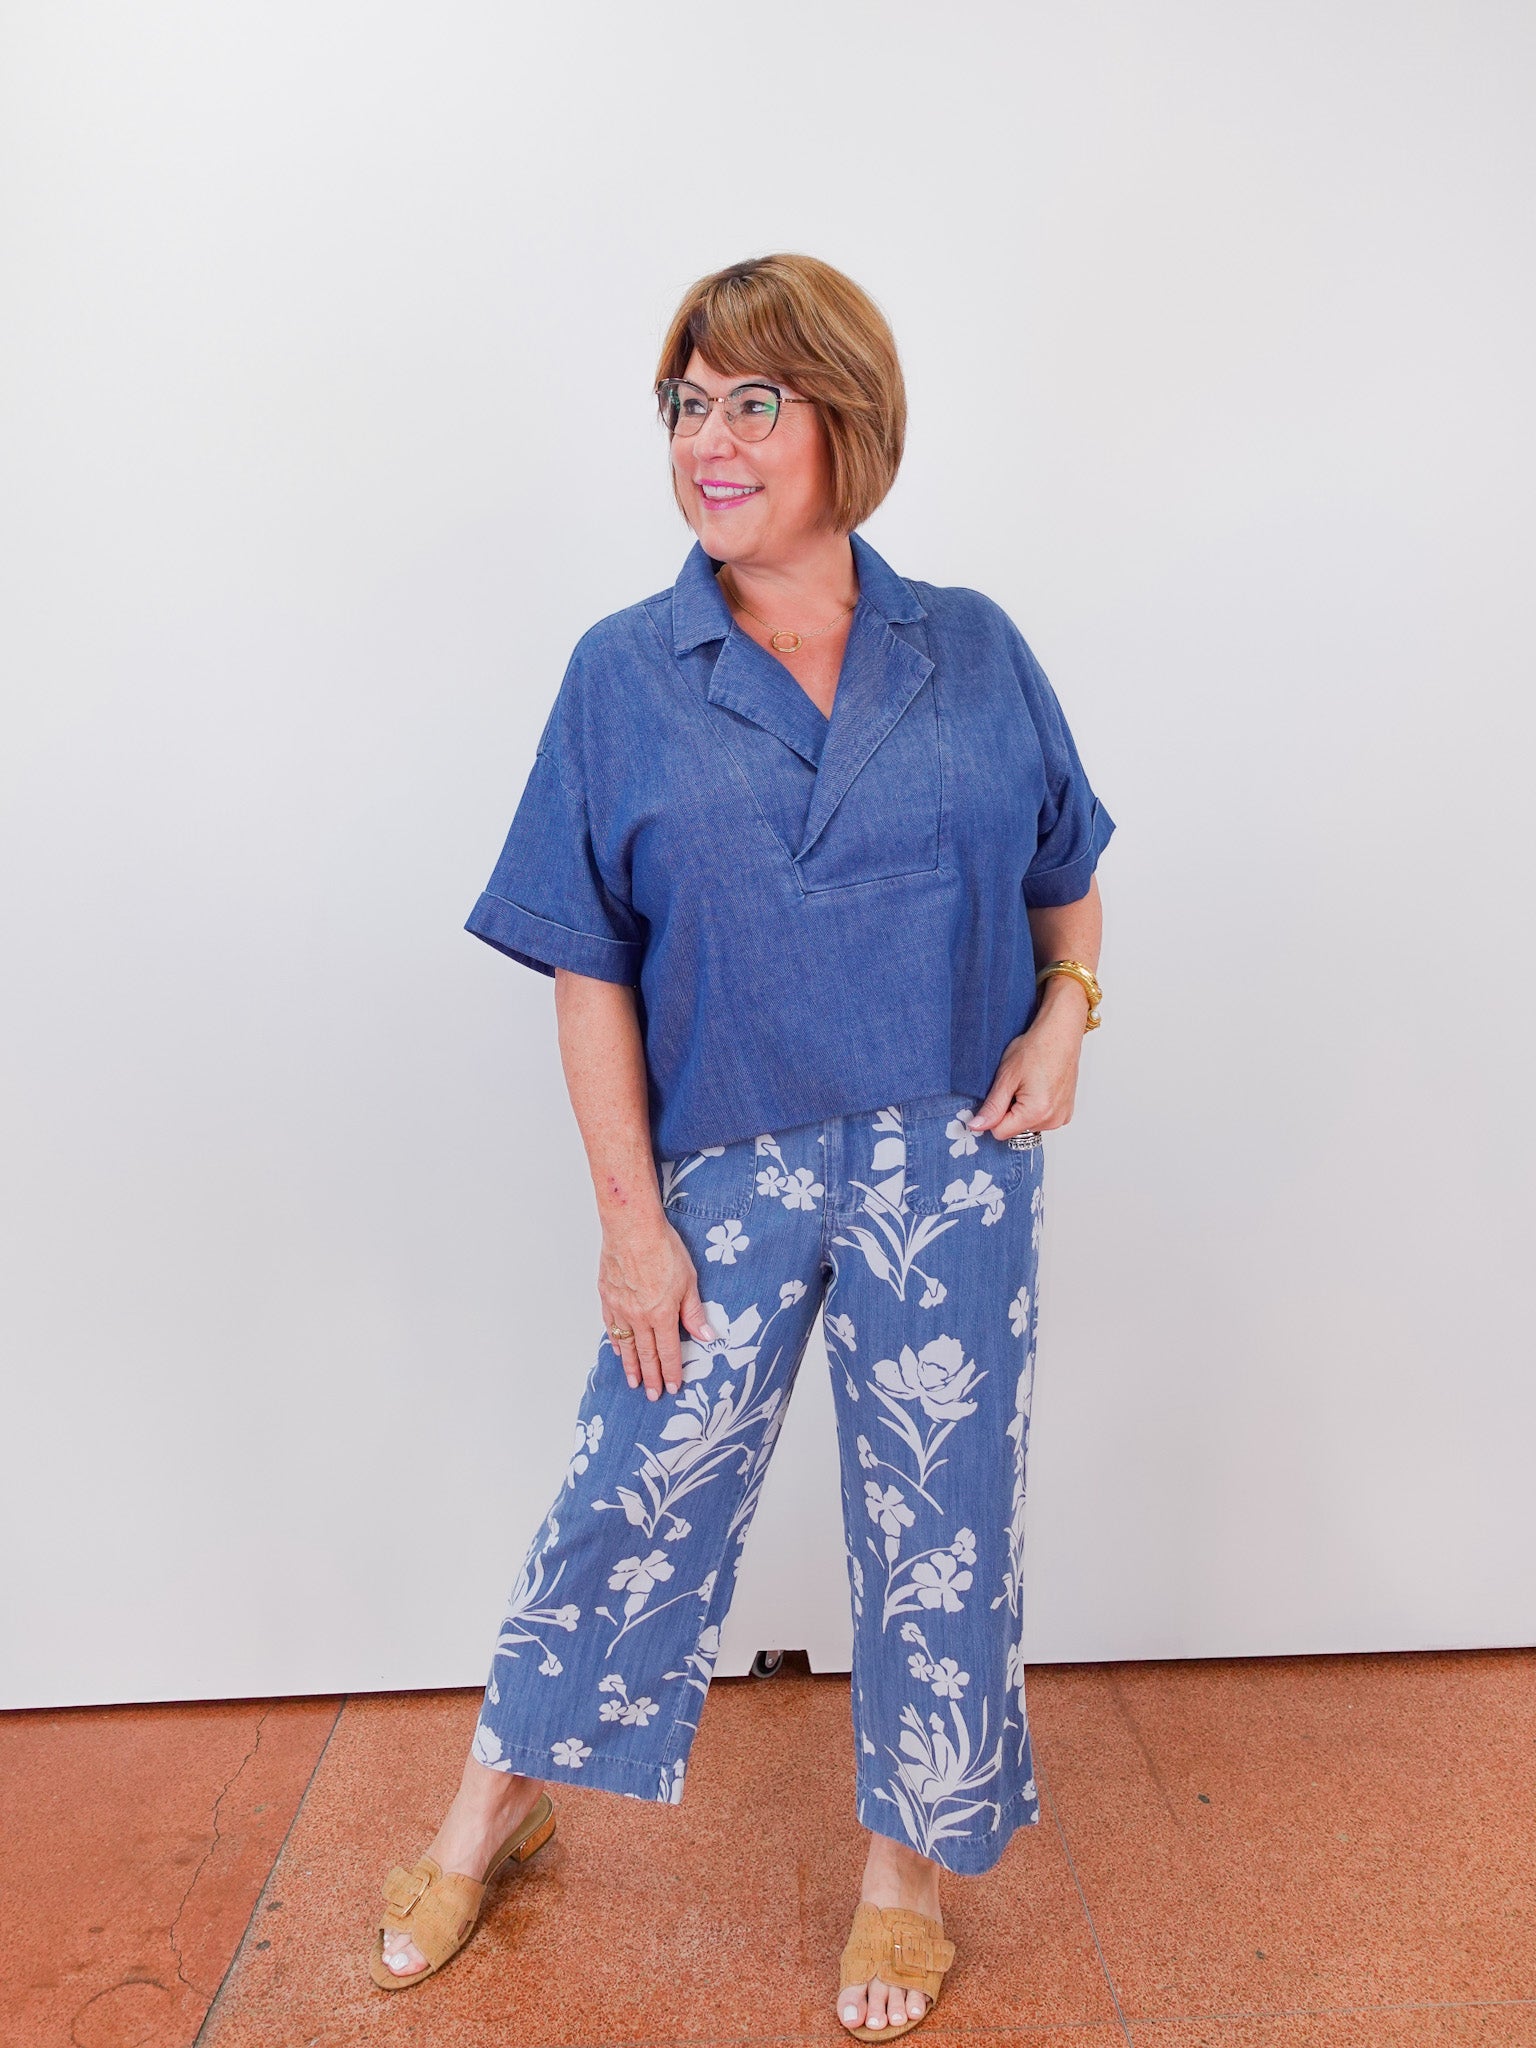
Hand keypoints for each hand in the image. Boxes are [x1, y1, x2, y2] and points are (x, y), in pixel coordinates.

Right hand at [598, 1212, 714, 1400]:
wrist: (631, 1227)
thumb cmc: (662, 1248)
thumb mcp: (689, 1280)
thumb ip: (694, 1312)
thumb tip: (707, 1337)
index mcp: (662, 1314)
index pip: (668, 1352)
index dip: (671, 1372)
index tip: (672, 1387)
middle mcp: (639, 1316)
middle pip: (646, 1354)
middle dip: (650, 1377)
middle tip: (651, 1395)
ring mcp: (620, 1308)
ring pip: (626, 1345)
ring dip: (631, 1366)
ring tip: (633, 1382)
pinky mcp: (607, 1296)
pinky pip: (610, 1327)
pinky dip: (615, 1342)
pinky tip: (618, 1350)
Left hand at [967, 978, 1089, 1139]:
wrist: (1060, 1034)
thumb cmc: (1037, 1048)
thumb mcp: (1006, 1076)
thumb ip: (992, 1106)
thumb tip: (977, 1126)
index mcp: (1037, 1112)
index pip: (1000, 1133)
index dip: (992, 1116)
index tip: (996, 1096)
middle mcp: (1053, 1119)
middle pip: (1015, 1129)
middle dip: (1009, 1111)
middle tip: (1016, 1085)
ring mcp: (1062, 1117)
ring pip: (1027, 1125)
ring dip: (1022, 1109)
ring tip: (1028, 1084)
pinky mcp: (1066, 1112)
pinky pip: (1042, 1119)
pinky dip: (1036, 1107)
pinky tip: (1038, 1087)